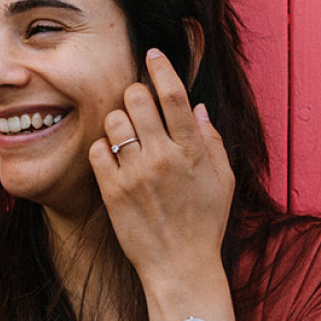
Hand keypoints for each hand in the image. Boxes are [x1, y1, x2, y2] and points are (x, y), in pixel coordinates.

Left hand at [88, 49, 234, 287]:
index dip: (162, 67)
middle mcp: (164, 157)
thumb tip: (198, 106)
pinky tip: (112, 159)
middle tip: (135, 105)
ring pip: (114, 121)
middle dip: (134, 94)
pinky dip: (102, 149)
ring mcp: (136, 173)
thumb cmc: (204, 223)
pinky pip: (97, 151)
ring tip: (125, 136)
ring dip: (117, 122)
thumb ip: (210, 140)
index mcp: (194, 150)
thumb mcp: (222, 181)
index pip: (175, 95)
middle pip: (137, 99)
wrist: (180, 266)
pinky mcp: (113, 190)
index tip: (152, 54)